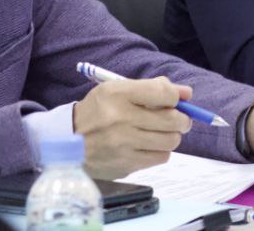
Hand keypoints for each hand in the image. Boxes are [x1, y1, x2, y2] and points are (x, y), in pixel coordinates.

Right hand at [73, 77, 192, 178]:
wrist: (67, 143)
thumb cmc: (97, 112)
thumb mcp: (117, 90)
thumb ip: (152, 88)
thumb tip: (187, 93)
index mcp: (117, 94)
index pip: (163, 92)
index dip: (175, 96)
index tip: (174, 100)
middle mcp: (120, 119)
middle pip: (172, 120)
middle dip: (182, 119)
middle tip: (179, 119)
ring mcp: (123, 145)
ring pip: (170, 141)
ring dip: (172, 136)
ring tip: (162, 132)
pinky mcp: (125, 165)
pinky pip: (160, 157)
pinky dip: (160, 150)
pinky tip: (149, 145)